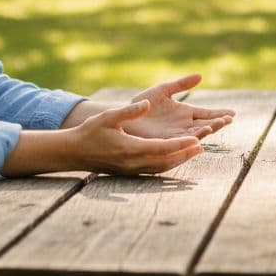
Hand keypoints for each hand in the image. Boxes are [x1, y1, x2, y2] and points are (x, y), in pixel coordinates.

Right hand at [71, 100, 204, 174]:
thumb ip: (129, 111)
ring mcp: (132, 170)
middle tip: (202, 146)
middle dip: (185, 154)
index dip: (180, 145)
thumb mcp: (108, 117)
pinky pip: (154, 170)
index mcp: (131, 149)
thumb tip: (146, 104)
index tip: (196, 140)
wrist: (74, 152)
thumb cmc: (90, 132)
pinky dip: (167, 164)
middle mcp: (134, 163)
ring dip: (178, 160)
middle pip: (166, 161)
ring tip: (194, 151)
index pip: (162, 148)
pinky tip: (175, 157)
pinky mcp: (129, 171)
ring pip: (161, 168)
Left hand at [123, 73, 234, 139]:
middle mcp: (184, 124)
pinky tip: (200, 134)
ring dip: (208, 129)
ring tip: (218, 124)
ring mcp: (176, 133)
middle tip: (229, 119)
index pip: (207, 113)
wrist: (125, 115)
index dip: (220, 113)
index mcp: (185, 112)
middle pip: (206, 124)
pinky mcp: (167, 140)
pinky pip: (182, 139)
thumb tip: (201, 75)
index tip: (233, 113)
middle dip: (218, 122)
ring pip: (197, 132)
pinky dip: (192, 137)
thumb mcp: (164, 90)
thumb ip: (181, 84)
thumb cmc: (142, 103)